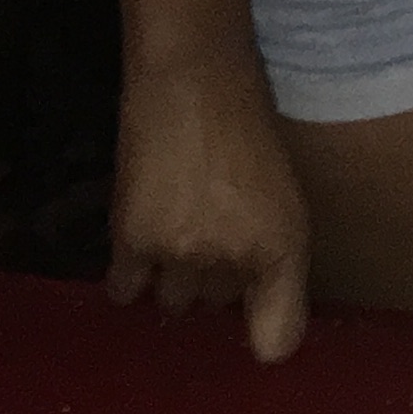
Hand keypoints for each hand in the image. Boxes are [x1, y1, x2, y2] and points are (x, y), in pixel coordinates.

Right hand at [109, 49, 310, 363]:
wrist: (194, 74)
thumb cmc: (248, 122)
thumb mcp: (287, 191)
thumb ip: (280, 260)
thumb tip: (270, 333)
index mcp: (286, 245)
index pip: (277, 339)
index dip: (266, 336)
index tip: (255, 323)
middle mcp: (237, 260)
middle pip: (218, 308)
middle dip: (218, 280)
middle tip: (211, 236)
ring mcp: (183, 252)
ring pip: (174, 300)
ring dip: (174, 276)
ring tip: (177, 229)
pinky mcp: (132, 240)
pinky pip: (125, 290)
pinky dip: (130, 277)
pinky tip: (138, 248)